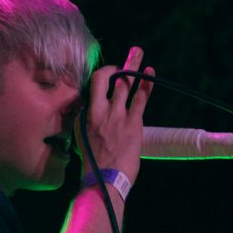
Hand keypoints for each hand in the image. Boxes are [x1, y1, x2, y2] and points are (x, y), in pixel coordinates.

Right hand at [76, 46, 154, 184]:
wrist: (103, 180)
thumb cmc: (94, 165)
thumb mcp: (82, 141)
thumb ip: (86, 124)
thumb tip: (90, 116)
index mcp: (83, 116)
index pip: (90, 90)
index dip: (100, 81)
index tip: (107, 76)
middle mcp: (97, 111)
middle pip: (104, 79)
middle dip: (115, 66)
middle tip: (126, 57)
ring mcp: (115, 115)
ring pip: (124, 84)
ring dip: (133, 66)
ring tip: (138, 52)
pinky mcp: (133, 122)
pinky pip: (140, 97)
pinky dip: (146, 84)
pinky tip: (150, 73)